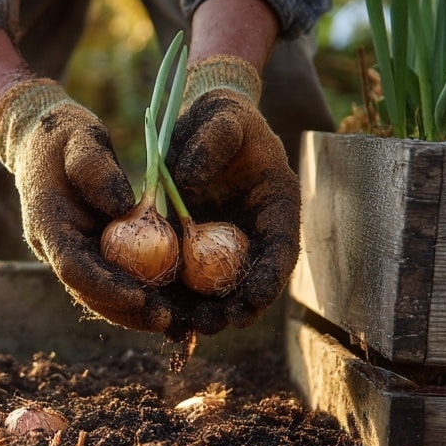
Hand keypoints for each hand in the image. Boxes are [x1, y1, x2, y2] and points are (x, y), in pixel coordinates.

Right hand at [0, 79, 174, 332]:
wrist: (41, 138)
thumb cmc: (62, 135)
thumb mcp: (80, 138)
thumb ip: (96, 169)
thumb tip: (123, 207)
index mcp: (47, 223)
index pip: (73, 266)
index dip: (105, 286)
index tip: (139, 297)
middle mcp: (55, 246)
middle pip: (87, 291)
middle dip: (125, 310)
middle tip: (167, 321)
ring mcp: (70, 251)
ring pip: (98, 293)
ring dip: (133, 311)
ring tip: (173, 322)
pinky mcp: (87, 249)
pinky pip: (110, 278)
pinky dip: (136, 294)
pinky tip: (168, 304)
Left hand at [165, 55, 300, 334]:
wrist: (201, 121)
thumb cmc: (220, 117)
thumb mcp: (222, 119)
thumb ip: (210, 145)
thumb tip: (187, 184)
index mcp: (276, 204)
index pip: (281, 247)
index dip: (271, 276)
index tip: (255, 297)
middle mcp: (255, 232)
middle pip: (252, 279)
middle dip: (238, 307)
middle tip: (219, 323)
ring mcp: (226, 244)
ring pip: (220, 288)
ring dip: (208, 311)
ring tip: (191, 328)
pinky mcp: (195, 248)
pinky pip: (189, 279)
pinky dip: (180, 299)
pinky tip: (164, 317)